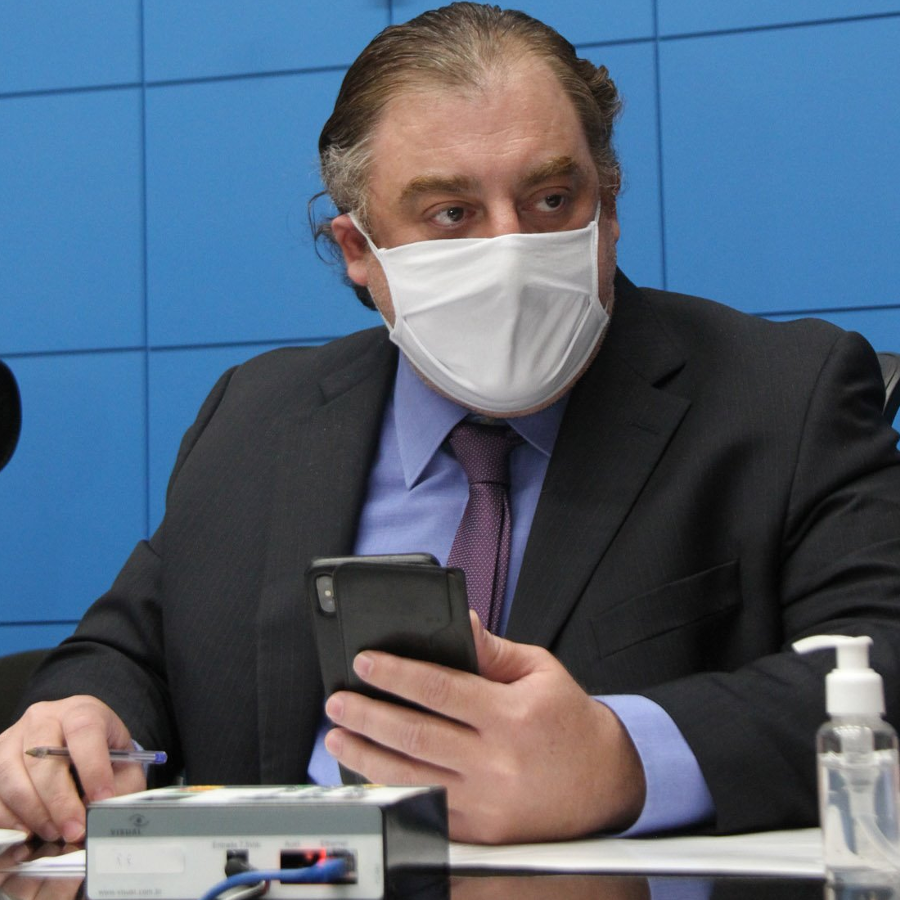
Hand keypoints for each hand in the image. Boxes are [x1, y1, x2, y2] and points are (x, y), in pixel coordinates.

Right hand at [0, 696, 145, 842]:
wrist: (78, 745)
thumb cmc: (102, 753)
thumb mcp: (123, 762)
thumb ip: (119, 784)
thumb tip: (103, 812)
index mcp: (81, 710)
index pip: (84, 730)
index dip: (93, 767)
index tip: (102, 798)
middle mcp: (43, 718)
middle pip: (41, 759)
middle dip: (59, 802)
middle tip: (74, 829)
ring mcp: (13, 738)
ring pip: (11, 778)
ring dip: (34, 813)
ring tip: (55, 831)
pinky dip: (10, 818)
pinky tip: (30, 829)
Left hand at [324, 612, 645, 843]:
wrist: (605, 784)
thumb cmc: (569, 721)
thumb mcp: (540, 671)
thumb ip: (492, 650)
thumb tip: (459, 622)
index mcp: (512, 715)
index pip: (440, 688)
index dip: (396, 673)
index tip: (365, 662)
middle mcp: (496, 760)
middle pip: (415, 734)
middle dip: (367, 714)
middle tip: (338, 701)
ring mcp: (486, 801)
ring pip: (410, 776)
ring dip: (365, 757)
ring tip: (338, 738)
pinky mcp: (481, 830)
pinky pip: (424, 809)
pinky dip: (390, 791)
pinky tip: (368, 775)